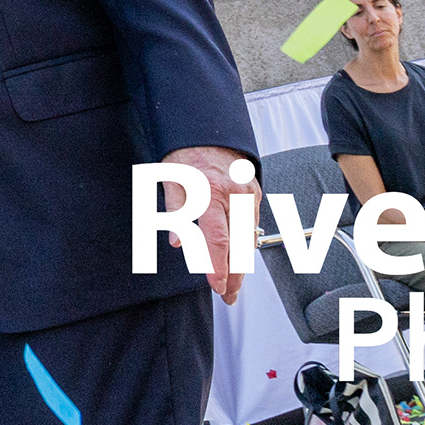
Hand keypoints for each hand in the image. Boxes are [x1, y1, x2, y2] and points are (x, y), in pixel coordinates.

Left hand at [155, 147, 250, 305]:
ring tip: (233, 284)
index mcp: (209, 191)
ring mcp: (247, 193)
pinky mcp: (254, 192)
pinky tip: (239, 258)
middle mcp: (233, 194)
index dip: (218, 266)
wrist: (207, 128)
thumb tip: (178, 242)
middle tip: (228, 297)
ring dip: (242, 263)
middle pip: (239, 245)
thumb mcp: (170, 179)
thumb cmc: (185, 153)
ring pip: (248, 237)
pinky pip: (251, 224)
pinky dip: (246, 243)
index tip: (217, 286)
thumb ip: (176, 212)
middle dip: (235, 275)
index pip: (217, 239)